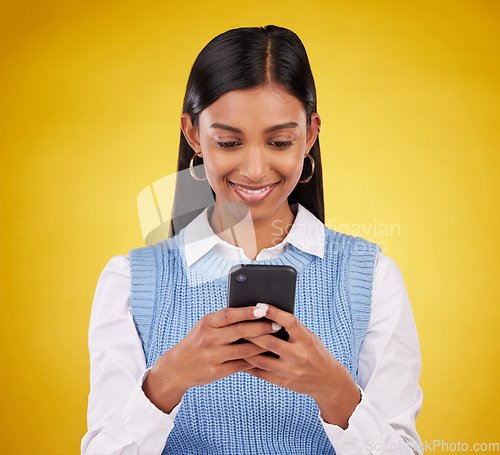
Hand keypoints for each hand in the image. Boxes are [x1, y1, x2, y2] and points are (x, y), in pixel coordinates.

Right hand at [143, 305, 279, 412]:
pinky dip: (255, 360)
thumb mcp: (205, 326)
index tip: (264, 309)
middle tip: (277, 325)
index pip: (229, 315)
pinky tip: (266, 356)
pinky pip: (241, 364)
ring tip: (276, 340)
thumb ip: (224, 320)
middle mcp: (209, 339)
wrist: (176, 368)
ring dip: (263, 345)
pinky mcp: (217, 371)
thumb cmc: (197, 342)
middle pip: (240, 331)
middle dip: (261, 327)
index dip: (247, 312)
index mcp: (206, 323)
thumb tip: (254, 312)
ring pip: (244, 350)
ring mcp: (213, 356)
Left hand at [240, 303, 360, 428]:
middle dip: (251, 332)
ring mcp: (290, 371)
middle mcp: (299, 355)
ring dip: (245, 348)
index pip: (290, 323)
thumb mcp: (309, 337)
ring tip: (233, 340)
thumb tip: (268, 315)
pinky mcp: (283, 382)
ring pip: (261, 359)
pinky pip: (260, 372)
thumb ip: (292, 329)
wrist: (328, 381)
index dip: (274, 313)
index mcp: (306, 340)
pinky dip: (247, 364)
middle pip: (270, 342)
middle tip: (237, 323)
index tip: (260, 305)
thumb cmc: (315, 352)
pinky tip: (238, 356)